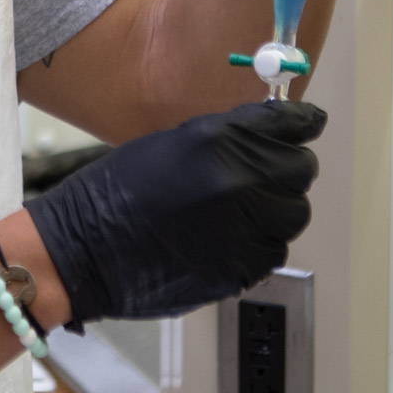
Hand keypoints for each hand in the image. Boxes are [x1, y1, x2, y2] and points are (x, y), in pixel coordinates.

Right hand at [25, 101, 324, 323]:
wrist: (83, 250)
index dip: (301, 123)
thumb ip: (222, 138)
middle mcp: (237, 183)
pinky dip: (262, 241)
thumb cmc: (113, 194)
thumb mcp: (167, 143)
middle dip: (288, 167)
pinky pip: (274, 249)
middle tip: (267, 169)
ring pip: (294, 214)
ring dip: (277, 206)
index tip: (309, 123)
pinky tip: (231, 234)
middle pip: (300, 171)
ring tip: (243, 206)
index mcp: (216, 141)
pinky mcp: (241, 270)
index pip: (288, 126)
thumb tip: (264, 136)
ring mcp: (243, 230)